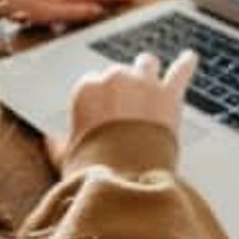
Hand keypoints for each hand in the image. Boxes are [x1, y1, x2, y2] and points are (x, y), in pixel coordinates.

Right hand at [45, 50, 197, 171]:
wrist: (127, 180)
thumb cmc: (95, 170)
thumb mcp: (68, 158)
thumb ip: (58, 145)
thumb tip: (49, 141)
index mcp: (87, 89)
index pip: (92, 82)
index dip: (99, 98)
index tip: (102, 112)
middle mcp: (115, 79)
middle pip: (119, 72)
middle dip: (122, 86)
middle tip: (125, 107)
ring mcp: (144, 84)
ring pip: (147, 64)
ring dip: (147, 71)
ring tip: (150, 77)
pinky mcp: (169, 95)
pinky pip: (180, 72)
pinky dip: (186, 64)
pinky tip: (190, 58)